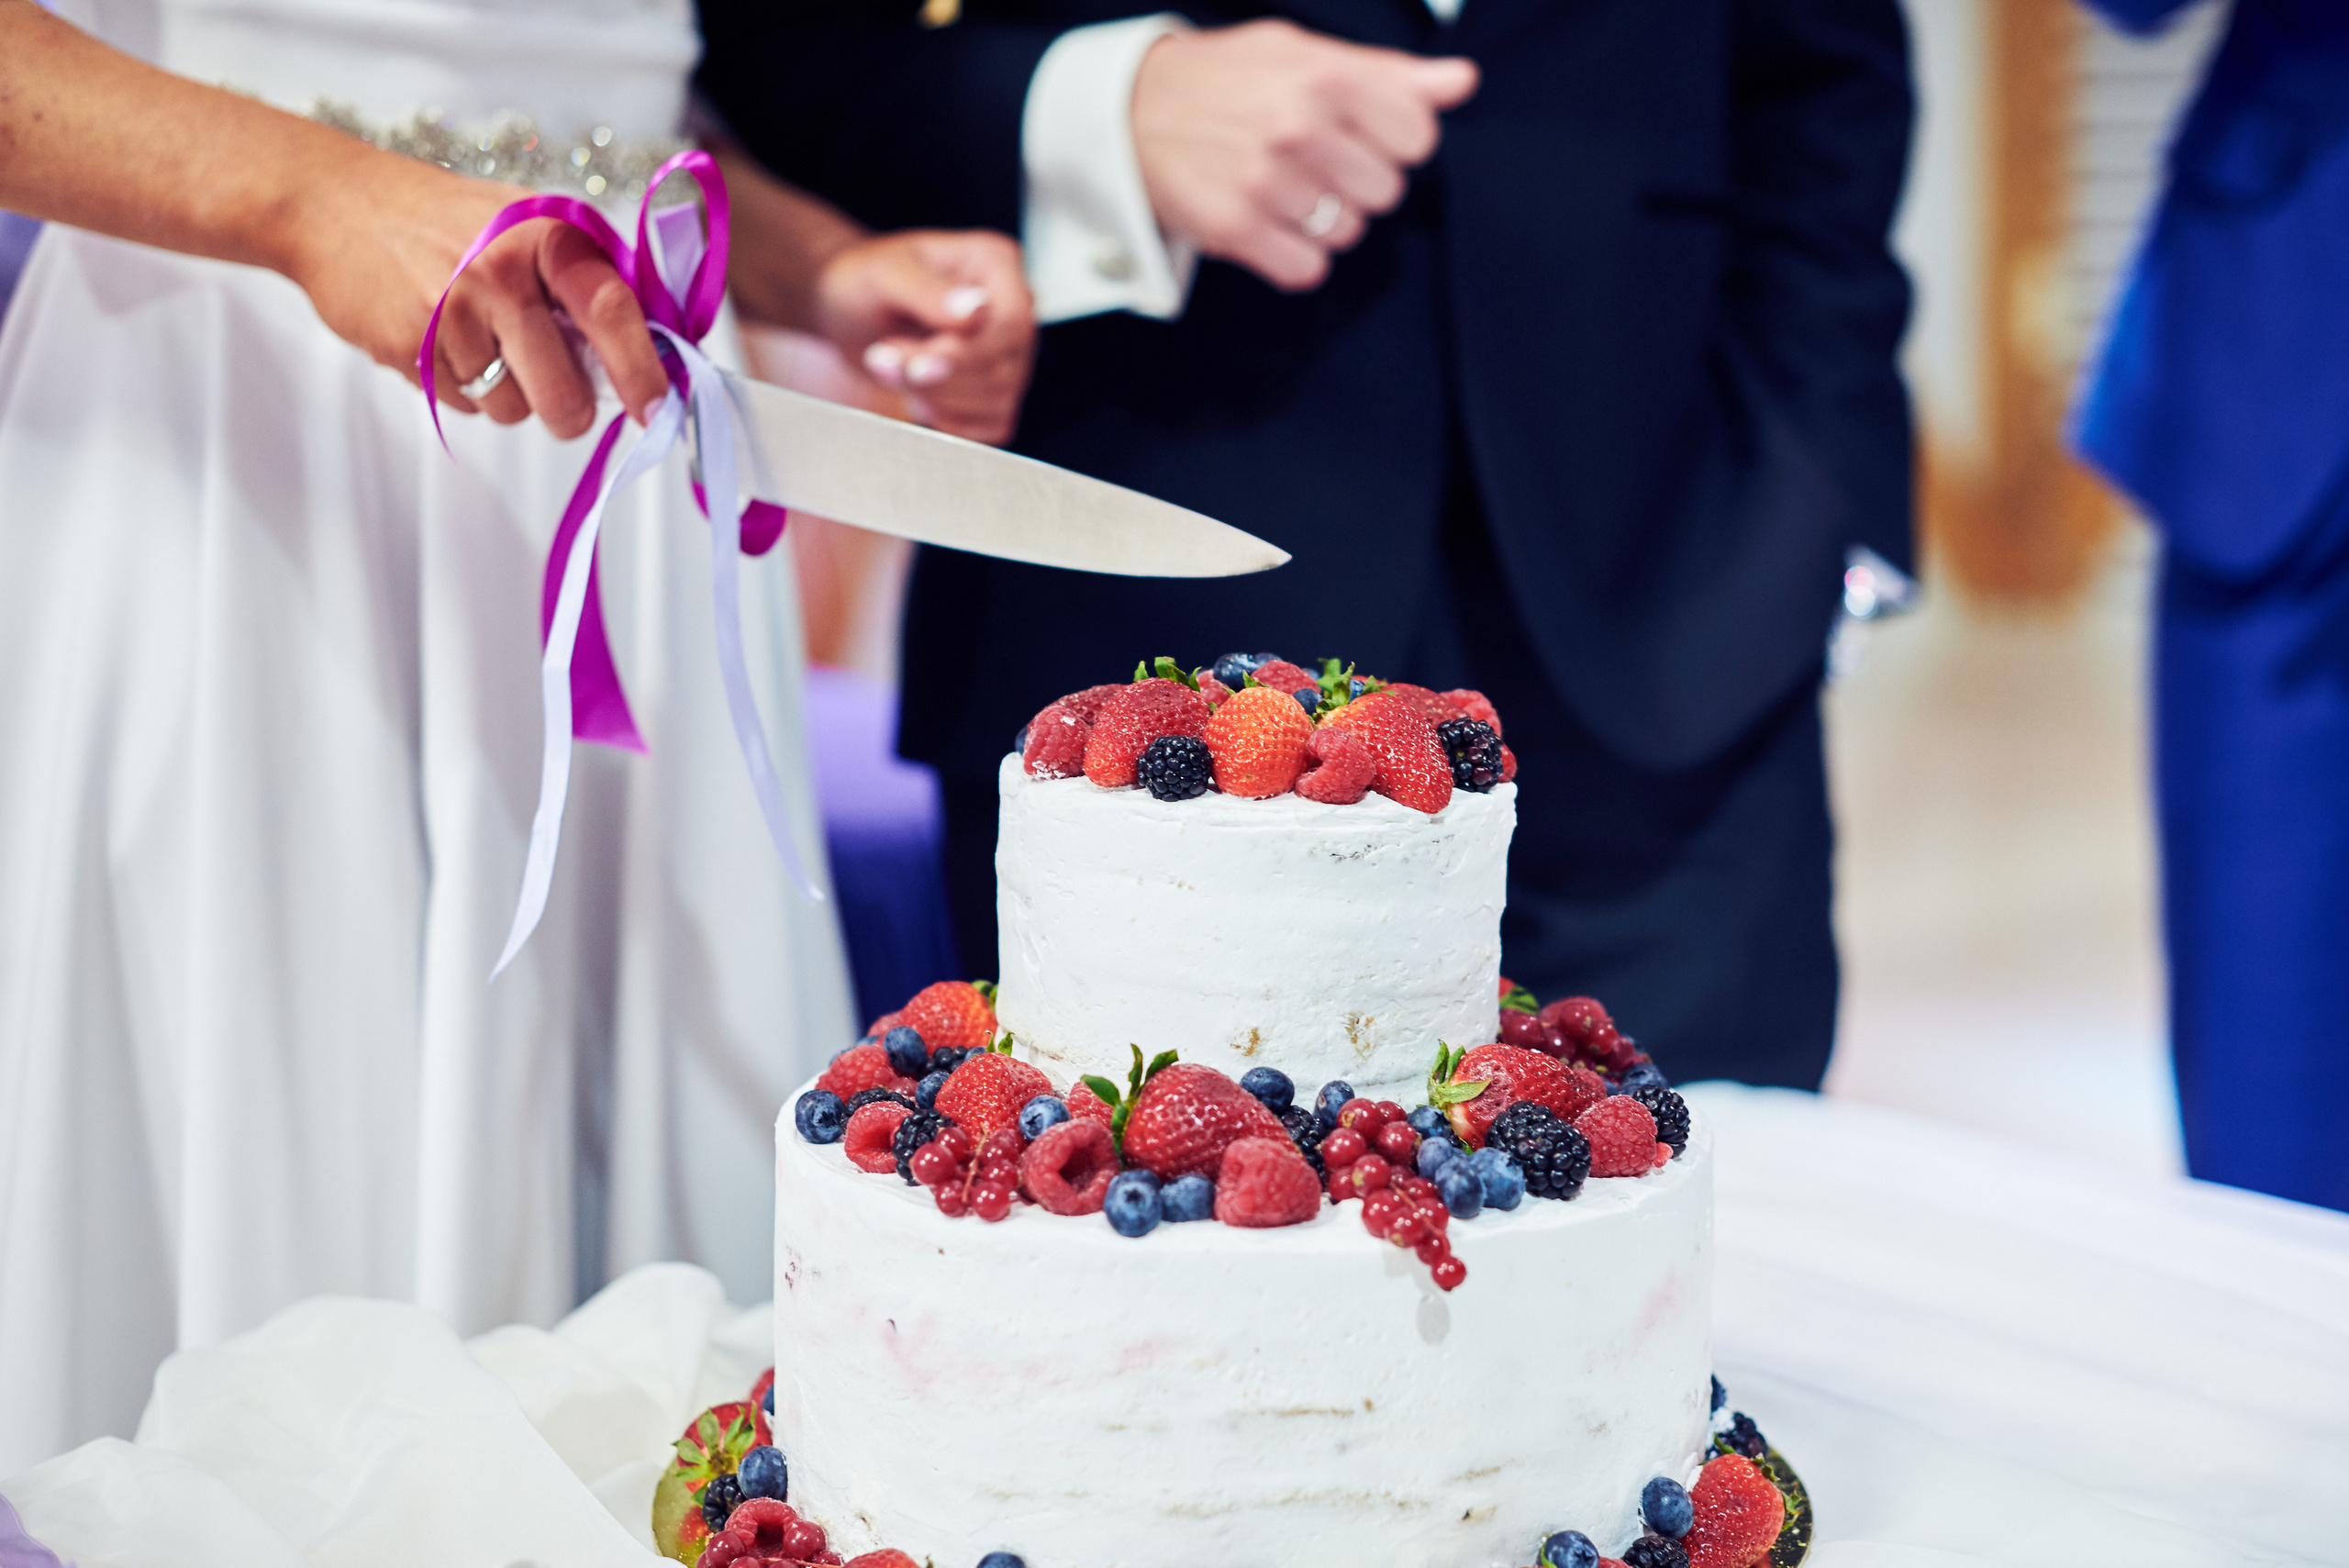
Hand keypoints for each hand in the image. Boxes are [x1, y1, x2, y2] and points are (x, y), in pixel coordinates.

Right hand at [289, 159, 670, 436]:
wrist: (337, 203)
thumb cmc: (449, 222)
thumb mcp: (526, 224)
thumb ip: (583, 282)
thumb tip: (647, 358)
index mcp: (545, 236)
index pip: (612, 311)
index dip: (642, 370)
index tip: (658, 411)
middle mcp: (501, 271)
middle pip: (564, 394)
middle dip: (567, 411)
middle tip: (561, 401)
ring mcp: (451, 312)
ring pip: (511, 410)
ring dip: (505, 395)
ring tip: (479, 341)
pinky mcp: (408, 346)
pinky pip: (463, 406)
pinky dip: (461, 388)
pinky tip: (442, 342)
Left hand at [810, 230, 1036, 445]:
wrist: (847, 309)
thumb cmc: (863, 280)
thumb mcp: (884, 275)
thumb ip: (928, 291)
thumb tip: (975, 310)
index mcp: (995, 263)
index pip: (1012, 323)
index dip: (969, 355)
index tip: (918, 366)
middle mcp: (1010, 307)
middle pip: (1005, 368)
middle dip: (941, 379)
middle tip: (884, 360)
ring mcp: (1007, 351)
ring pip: (998, 400)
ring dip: (938, 399)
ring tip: (891, 370)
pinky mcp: (993, 387)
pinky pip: (991, 423)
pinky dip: (951, 420)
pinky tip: (918, 398)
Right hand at [1131, 19, 1476, 291]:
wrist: (1127, 111)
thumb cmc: (1224, 79)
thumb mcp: (1304, 54)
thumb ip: (1387, 74)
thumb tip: (1462, 82)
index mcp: (1324, 76)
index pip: (1417, 137)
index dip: (1392, 141)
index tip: (1358, 135)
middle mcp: (1298, 127)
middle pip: (1385, 192)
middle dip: (1356, 182)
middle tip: (1311, 162)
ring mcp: (1266, 182)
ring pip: (1348, 233)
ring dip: (1323, 220)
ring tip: (1283, 189)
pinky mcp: (1235, 228)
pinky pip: (1306, 268)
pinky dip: (1293, 255)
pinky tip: (1268, 223)